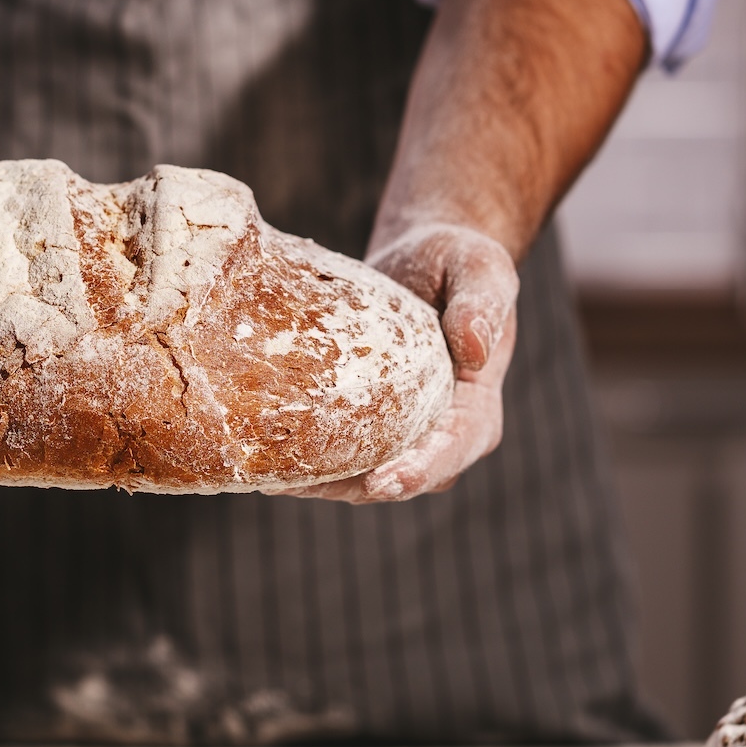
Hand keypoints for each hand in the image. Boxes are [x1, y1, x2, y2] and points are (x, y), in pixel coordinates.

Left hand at [281, 222, 517, 503]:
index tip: (379, 483)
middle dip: (347, 486)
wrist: (425, 260)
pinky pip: (338, 450)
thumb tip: (475, 348)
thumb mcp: (480, 269)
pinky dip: (306, 455)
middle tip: (294, 484)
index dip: (415, 473)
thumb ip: (482, 303)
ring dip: (316, 479)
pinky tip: (263, 448)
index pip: (448, 454)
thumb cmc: (459, 260)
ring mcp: (402, 436)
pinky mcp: (369, 424)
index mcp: (476, 413)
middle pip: (395, 478)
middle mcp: (440, 437)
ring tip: (268, 474)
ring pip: (359, 475)